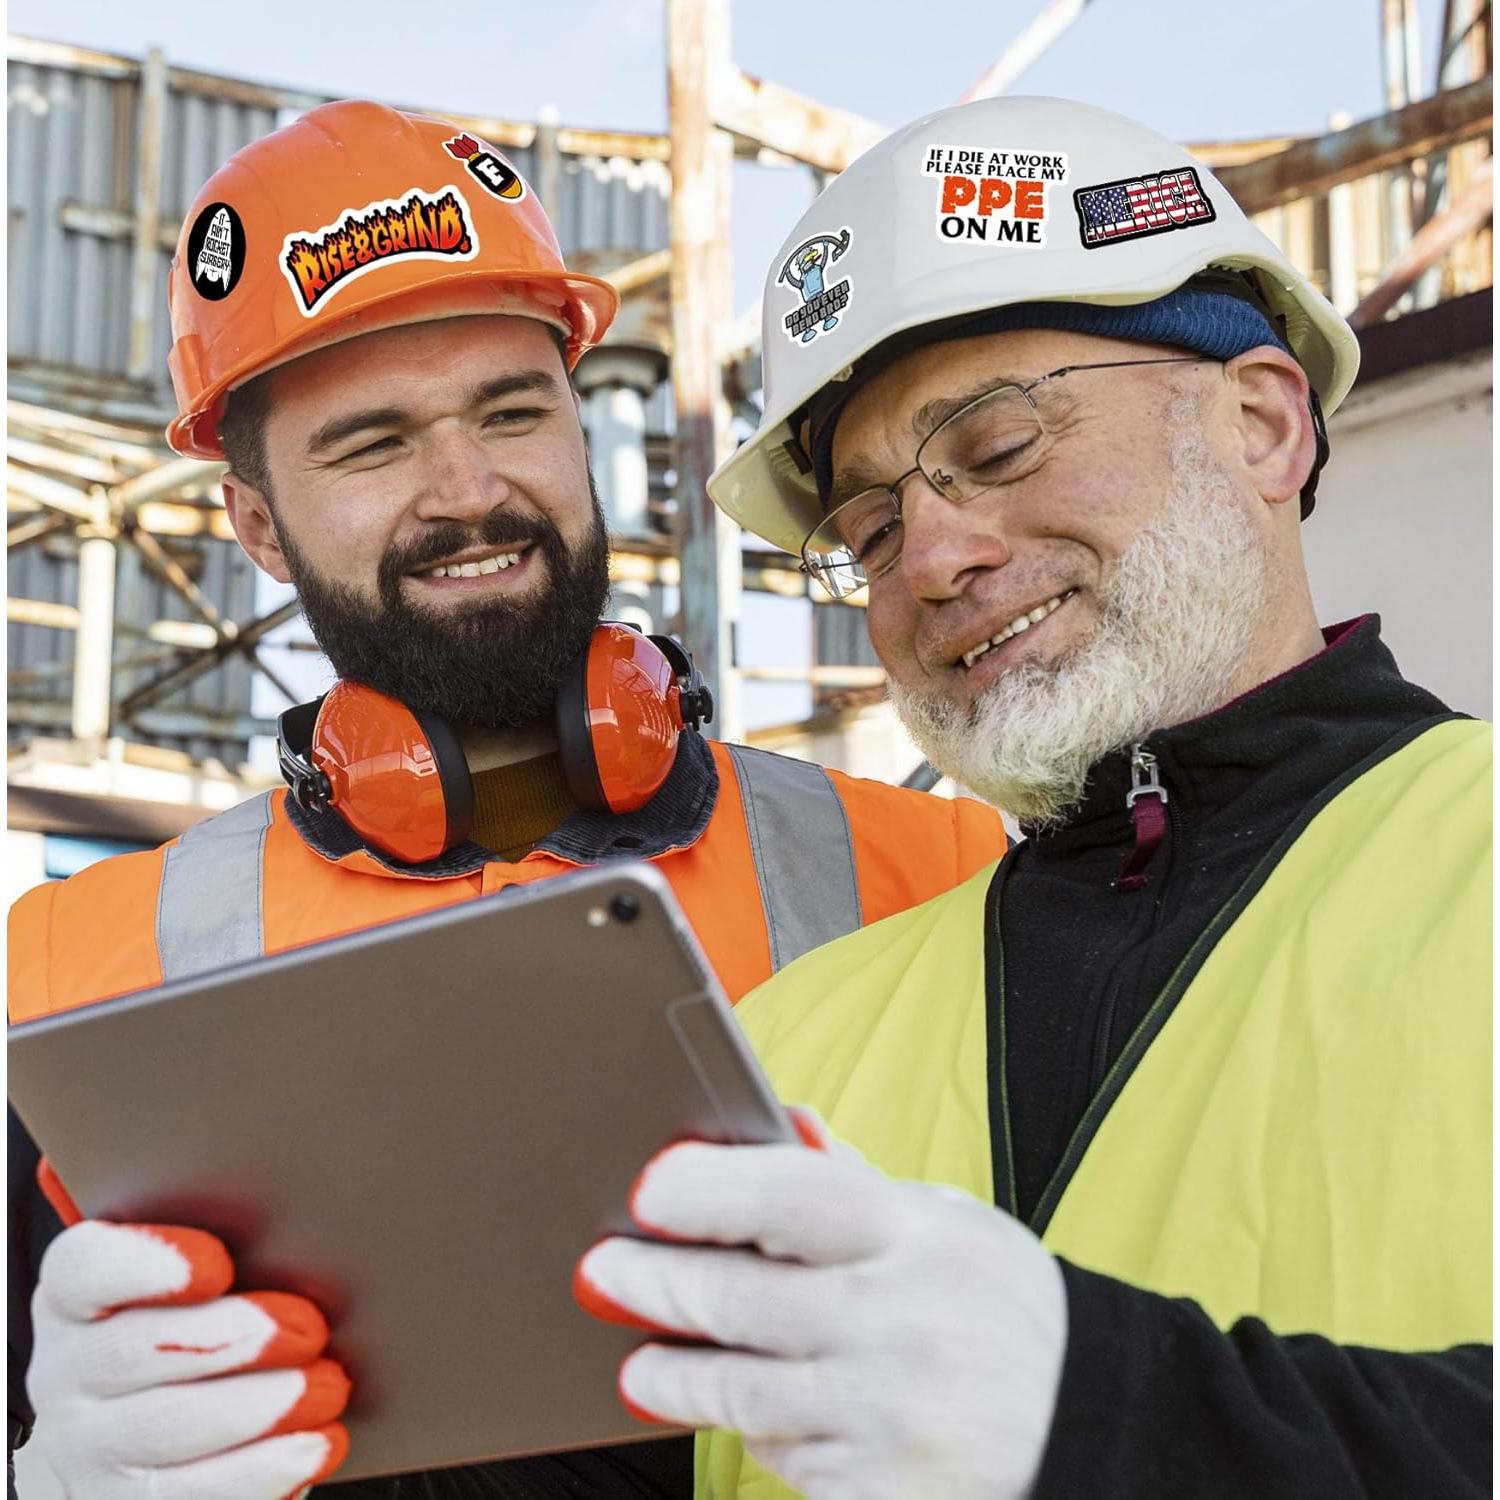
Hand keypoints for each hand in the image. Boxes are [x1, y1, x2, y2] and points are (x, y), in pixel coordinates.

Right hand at [20, 1220, 349, 1497]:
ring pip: (166, 1428)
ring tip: (326, 1386)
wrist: (167, 1442)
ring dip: (259, 1407)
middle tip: (308, 1329)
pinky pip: (190, 1496)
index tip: (217, 1264)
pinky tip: (314, 1443)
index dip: (147, 1263)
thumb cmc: (203, 1323)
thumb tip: (258, 1183)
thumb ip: (218, 1230)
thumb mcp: (200, 1276)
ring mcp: (91, 1448)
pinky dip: (264, 1469)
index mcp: (79, 1297)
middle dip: (233, 1338)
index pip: (84, 1267)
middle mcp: (69, 1372)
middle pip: (136, 1350)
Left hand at [574, 1116, 1067, 1499]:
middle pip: (744, 1302)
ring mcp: (888, 1417)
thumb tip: (776, 1126)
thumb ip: (848, 1181)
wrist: (1083, 1414)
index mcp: (914, 1236)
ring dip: (677, 1376)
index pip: (794, 1198)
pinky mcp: (880, 1492)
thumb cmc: (994, 1298)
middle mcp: (899, 1326)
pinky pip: (786, 1459)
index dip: (711, 1188)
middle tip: (603, 1272)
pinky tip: (754, 1409)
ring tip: (641, 1363)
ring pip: (746, 1395)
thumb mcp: (942, 1217)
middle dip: (657, 1285)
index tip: (651, 1185)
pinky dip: (760, 1432)